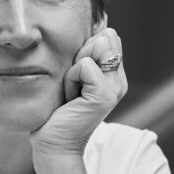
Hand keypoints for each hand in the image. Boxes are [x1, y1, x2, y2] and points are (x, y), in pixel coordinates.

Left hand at [30, 27, 127, 155]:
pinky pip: (85, 65)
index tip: (76, 77)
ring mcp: (115, 88)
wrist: (55, 143)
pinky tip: (70, 97)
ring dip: (73, 70)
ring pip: (92, 51)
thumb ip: (86, 54)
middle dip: (79, 57)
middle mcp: (119, 80)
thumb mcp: (72, 75)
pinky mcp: (104, 95)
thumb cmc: (58, 110)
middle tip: (72, 86)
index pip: (106, 37)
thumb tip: (102, 30)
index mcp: (114, 74)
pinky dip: (71, 78)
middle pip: (101, 40)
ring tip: (71, 92)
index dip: (85, 50)